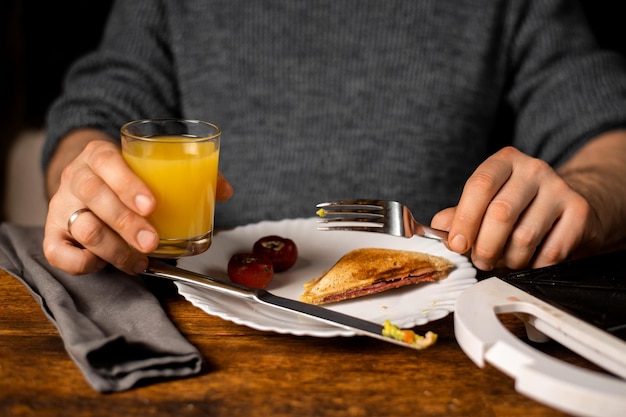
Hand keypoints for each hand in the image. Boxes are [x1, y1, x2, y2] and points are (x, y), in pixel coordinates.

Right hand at [43, 136, 233, 275]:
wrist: (84, 179)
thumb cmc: (124, 178)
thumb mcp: (149, 168)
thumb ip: (188, 176)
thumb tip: (224, 190)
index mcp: (100, 155)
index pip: (107, 162)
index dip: (128, 185)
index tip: (152, 206)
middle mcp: (76, 177)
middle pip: (95, 197)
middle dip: (127, 225)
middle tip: (151, 243)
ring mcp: (62, 205)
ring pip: (82, 228)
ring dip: (115, 250)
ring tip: (140, 261)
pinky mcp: (53, 233)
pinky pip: (58, 253)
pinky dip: (84, 263)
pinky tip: (105, 262)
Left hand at [431, 146, 596, 270]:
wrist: (567, 208)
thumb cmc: (518, 207)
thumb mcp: (485, 204)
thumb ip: (460, 215)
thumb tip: (439, 228)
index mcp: (504, 161)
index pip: (480, 185)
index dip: (465, 218)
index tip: (457, 244)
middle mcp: (533, 169)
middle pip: (501, 213)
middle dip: (485, 247)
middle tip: (480, 261)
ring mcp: (560, 189)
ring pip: (524, 237)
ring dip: (509, 260)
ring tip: (506, 260)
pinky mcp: (579, 212)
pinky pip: (550, 252)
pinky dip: (534, 266)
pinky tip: (531, 261)